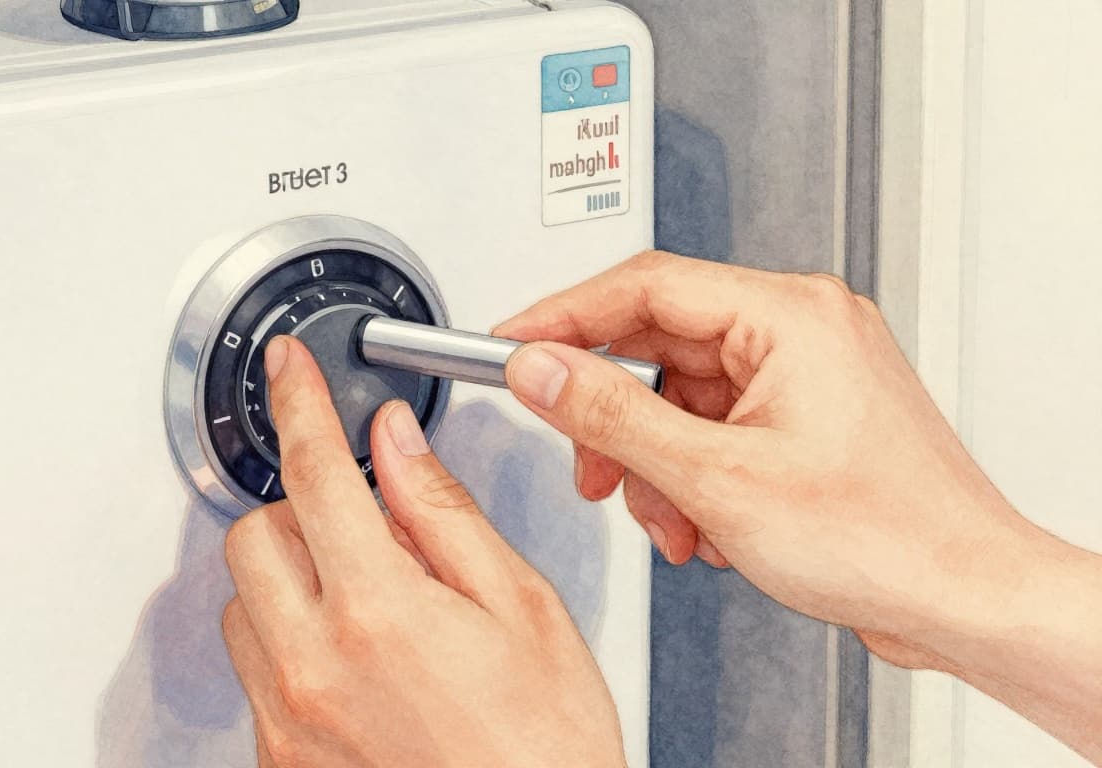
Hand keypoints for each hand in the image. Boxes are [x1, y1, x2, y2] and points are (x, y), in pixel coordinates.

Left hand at [222, 336, 626, 767]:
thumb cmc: (546, 752)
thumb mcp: (521, 610)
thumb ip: (445, 514)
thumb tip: (396, 444)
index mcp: (379, 611)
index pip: (315, 473)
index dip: (298, 404)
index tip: (286, 370)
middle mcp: (312, 667)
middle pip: (254, 536)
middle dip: (302, 511)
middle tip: (367, 528)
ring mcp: (286, 722)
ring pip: (243, 606)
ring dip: (291, 581)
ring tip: (368, 604)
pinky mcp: (279, 763)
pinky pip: (255, 674)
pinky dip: (292, 645)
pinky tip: (360, 665)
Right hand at [492, 251, 1036, 665]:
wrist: (964, 597)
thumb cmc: (886, 536)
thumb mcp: (716, 475)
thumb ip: (611, 413)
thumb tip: (541, 369)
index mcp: (788, 315)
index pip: (642, 286)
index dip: (563, 317)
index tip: (512, 344)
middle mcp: (799, 331)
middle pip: (659, 347)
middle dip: (617, 421)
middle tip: (588, 463)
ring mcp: (804, 376)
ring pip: (682, 399)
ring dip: (657, 465)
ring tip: (671, 520)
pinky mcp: (804, 419)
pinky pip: (715, 429)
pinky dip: (693, 478)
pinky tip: (705, 526)